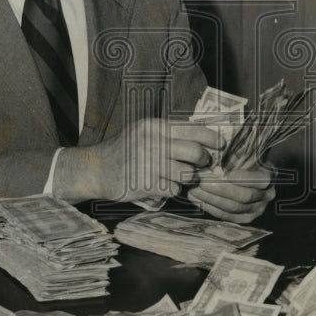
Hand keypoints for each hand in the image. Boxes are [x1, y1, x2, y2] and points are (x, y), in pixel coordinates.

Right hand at [54, 118, 220, 202]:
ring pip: (187, 173)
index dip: (211, 138)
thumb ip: (168, 134)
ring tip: (178, 176)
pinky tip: (163, 186)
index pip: (192, 129)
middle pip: (195, 153)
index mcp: (154, 126)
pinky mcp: (146, 183)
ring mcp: (149, 163)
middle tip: (201, 165)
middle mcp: (152, 142)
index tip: (220, 144)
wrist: (95, 169)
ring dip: (187, 178)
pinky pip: (174, 189)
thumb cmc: (124, 151)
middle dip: (204, 161)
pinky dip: (172, 190)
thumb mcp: (143, 132)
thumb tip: (201, 139)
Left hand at [186, 161, 275, 223]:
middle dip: (221, 189)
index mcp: (270, 175)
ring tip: (195, 189)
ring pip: (233, 208)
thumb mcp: (244, 153)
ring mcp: (258, 209)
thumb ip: (236, 155)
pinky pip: (226, 216)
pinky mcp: (245, 219)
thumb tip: (216, 155)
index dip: (243, 178)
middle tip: (202, 181)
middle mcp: (267, 195)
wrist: (246, 175)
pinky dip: (209, 208)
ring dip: (211, 199)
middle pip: (244, 196)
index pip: (260, 180)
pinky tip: (197, 199)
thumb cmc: (242, 160)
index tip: (226, 174)